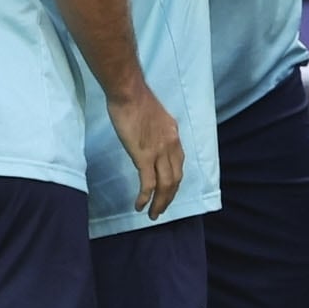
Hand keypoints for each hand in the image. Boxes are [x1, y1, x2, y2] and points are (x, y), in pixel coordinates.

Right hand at [110, 89, 184, 221]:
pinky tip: (140, 206)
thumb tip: (153, 139)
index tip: (167, 192)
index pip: (179, 165)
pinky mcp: (144, 156)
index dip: (174, 182)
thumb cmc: (136, 100)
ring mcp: (159, 152)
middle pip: (176, 179)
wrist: (129, 92)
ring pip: (166, 185)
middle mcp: (172, 146)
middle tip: (161, 210)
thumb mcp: (156, 117)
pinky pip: (148, 183)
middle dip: (169, 197)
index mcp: (174, 136)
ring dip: (160, 202)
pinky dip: (146, 197)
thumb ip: (158, 131)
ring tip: (153, 215)